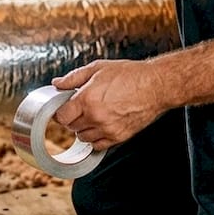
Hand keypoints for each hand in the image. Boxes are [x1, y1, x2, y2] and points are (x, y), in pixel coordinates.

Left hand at [50, 59, 166, 150]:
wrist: (156, 85)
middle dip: (73, 117)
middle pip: (71, 127)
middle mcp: (96, 117)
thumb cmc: (130, 74)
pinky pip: (98, 145)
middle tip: (81, 107)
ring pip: (83, 137)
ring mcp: (108, 129)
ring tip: (93, 114)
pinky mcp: (119, 137)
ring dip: (84, 128)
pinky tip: (101, 125)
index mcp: (87, 99)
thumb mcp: (98, 68)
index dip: (61, 112)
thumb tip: (57, 83)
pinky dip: (96, 138)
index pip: (61, 117)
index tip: (64, 107)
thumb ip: (74, 78)